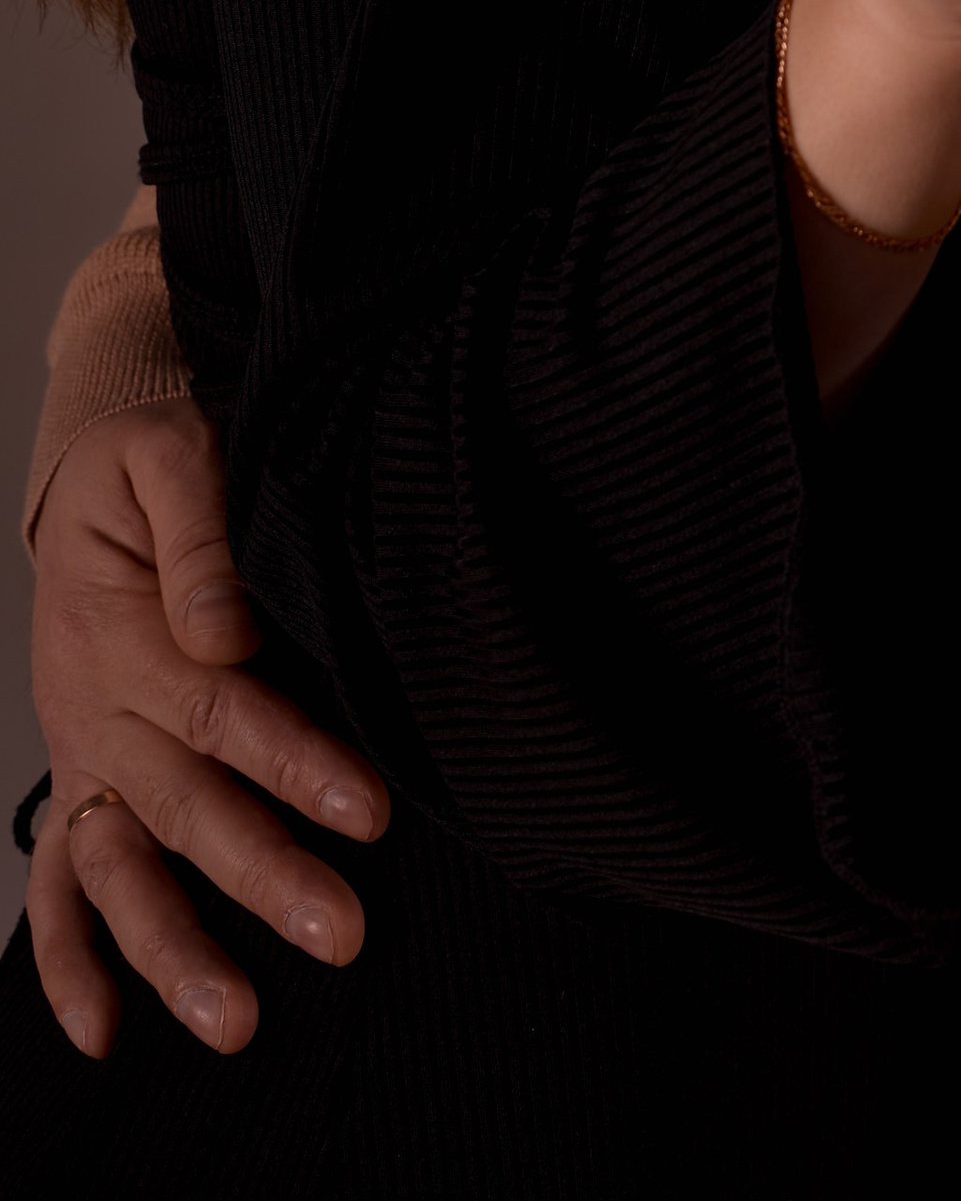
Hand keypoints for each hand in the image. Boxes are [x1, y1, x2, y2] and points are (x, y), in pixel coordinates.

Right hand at [26, 399, 387, 1055]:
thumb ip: (201, 531)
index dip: (296, 764)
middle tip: (343, 932)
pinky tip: (104, 1037)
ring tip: (239, 1024)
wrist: (91, 470)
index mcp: (129, 634)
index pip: (225, 710)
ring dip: (175, 951)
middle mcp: (101, 709)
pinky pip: (59, 884)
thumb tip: (225, 627)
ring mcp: (87, 755)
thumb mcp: (172, 452)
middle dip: (264, 877)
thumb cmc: (151, 459)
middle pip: (188, 806)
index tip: (372, 813)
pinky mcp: (83, 778)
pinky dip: (70, 963)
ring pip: (122, 869)